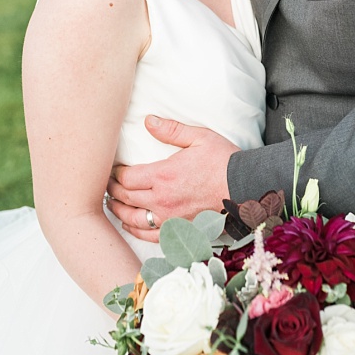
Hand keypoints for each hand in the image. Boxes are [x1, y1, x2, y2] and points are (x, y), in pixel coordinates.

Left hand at [106, 116, 238, 240]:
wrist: (246, 187)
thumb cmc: (224, 161)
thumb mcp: (200, 138)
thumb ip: (171, 130)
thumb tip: (148, 120)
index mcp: (164, 175)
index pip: (126, 177)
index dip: (115, 174)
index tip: (114, 170)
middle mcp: (162, 199)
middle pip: (125, 197)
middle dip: (113, 190)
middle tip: (108, 185)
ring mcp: (169, 217)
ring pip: (133, 218)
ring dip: (119, 210)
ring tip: (113, 203)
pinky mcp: (179, 229)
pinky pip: (150, 234)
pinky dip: (135, 229)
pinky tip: (130, 224)